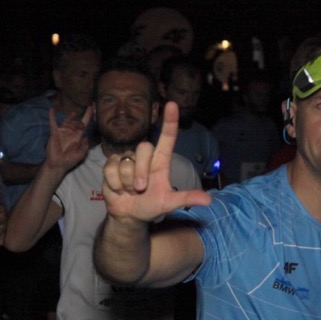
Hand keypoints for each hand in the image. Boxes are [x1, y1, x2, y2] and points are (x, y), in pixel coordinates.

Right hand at [45, 106, 92, 172]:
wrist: (58, 165)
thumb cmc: (69, 161)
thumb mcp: (80, 155)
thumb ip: (85, 147)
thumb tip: (86, 137)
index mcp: (77, 137)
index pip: (84, 124)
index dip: (88, 116)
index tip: (92, 107)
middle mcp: (70, 133)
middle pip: (76, 122)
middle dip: (80, 122)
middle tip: (81, 126)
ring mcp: (62, 132)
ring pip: (67, 121)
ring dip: (71, 118)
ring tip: (74, 114)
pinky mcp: (54, 133)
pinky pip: (53, 123)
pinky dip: (52, 116)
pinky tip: (52, 110)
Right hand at [102, 101, 211, 223]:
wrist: (128, 215)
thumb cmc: (151, 206)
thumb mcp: (168, 203)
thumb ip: (185, 199)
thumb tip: (209, 200)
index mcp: (160, 162)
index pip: (167, 138)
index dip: (169, 122)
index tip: (172, 104)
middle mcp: (145, 157)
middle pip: (144, 148)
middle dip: (141, 173)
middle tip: (141, 189)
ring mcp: (127, 159)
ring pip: (126, 163)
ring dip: (127, 183)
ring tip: (129, 190)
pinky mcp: (111, 165)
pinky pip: (111, 169)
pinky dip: (115, 184)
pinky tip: (118, 189)